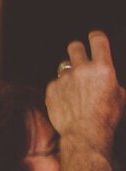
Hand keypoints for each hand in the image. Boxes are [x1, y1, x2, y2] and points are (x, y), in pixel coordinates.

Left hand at [46, 31, 124, 156]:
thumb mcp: (121, 96)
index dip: (95, 37)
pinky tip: (65, 100)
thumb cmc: (106, 117)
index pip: (97, 40)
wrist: (85, 134)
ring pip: (63, 67)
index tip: (93, 37)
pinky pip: (54, 83)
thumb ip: (113, 82)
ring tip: (73, 87)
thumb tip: (109, 80)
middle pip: (74, 47)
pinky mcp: (51, 90)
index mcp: (103, 67)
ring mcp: (64, 79)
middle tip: (79, 57)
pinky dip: (59, 89)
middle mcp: (82, 69)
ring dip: (68, 73)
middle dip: (77, 50)